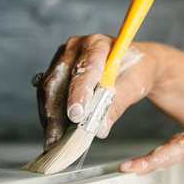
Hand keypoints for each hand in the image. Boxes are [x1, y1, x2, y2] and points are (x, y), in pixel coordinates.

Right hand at [35, 35, 159, 150]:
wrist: (133, 64)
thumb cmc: (135, 71)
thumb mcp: (134, 86)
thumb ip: (116, 105)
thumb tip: (99, 128)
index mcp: (98, 44)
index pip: (85, 69)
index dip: (78, 93)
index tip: (76, 116)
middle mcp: (76, 47)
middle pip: (59, 80)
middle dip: (57, 112)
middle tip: (57, 137)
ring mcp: (63, 58)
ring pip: (49, 89)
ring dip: (50, 116)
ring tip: (53, 140)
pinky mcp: (57, 70)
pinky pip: (48, 94)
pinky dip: (50, 113)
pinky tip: (53, 130)